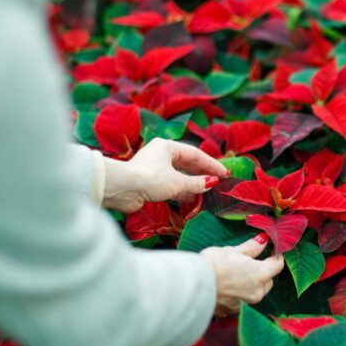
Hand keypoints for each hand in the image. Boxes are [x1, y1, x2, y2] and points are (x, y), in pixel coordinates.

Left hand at [102, 138, 228, 212]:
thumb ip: (196, 183)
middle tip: (218, 181)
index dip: (211, 164)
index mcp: (167, 146)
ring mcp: (155, 169)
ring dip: (193, 183)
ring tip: (207, 191)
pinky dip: (182, 191)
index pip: (195, 154)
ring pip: (179, 175)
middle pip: (187, 163)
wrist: (122, 189)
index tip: (224, 173)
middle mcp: (160, 155)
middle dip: (202, 173)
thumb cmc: (151, 179)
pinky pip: (171, 185)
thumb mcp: (177, 181)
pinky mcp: (150, 182)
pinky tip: (192, 198)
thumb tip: (211, 183)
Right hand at [199, 235, 284, 315]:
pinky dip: (240, 293)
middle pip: (268, 280)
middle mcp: (257, 292)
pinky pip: (243, 300)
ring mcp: (246, 304)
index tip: (271, 249)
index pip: (277, 265)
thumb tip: (263, 241)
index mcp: (260, 274)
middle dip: (263, 271)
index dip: (276, 255)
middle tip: (250, 261)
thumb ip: (251, 248)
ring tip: (236, 273)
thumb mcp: (232, 251)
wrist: (191, 287)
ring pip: (256, 291)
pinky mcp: (233, 311)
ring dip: (252, 283)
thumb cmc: (213, 265)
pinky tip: (228, 285)